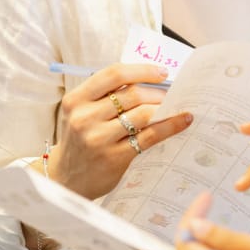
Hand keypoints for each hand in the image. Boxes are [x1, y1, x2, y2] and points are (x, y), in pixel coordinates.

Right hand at [49, 63, 191, 198]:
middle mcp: (84, 118)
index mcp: (76, 100)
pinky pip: (150, 136)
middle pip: (132, 94)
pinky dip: (170, 125)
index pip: (114, 74)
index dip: (142, 70)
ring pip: (143, 114)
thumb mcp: (82, 112)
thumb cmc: (81, 139)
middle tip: (172, 93)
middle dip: (157, 91)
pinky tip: (183, 120)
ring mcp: (98, 139)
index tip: (162, 72)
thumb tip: (150, 79)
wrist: (66, 179)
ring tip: (177, 105)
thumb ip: (106, 95)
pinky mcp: (114, 158)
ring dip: (165, 107)